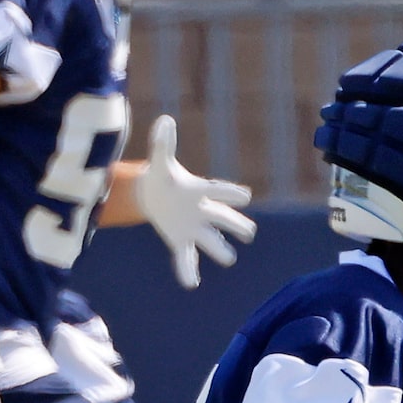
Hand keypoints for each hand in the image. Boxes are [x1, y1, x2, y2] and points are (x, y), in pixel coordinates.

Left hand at [139, 115, 254, 288]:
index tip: (245, 196)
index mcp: (201, 191)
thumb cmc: (163, 177)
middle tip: (249, 233)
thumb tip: (165, 120)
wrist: (153, 196)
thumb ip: (163, 144)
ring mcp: (194, 228)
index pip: (219, 191)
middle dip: (235, 225)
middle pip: (223, 219)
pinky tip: (191, 283)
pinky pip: (187, 257)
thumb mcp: (160, 162)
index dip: (231, 194)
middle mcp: (203, 212)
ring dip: (219, 250)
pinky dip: (188, 270)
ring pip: (211, 241)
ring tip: (228, 258)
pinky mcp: (181, 241)